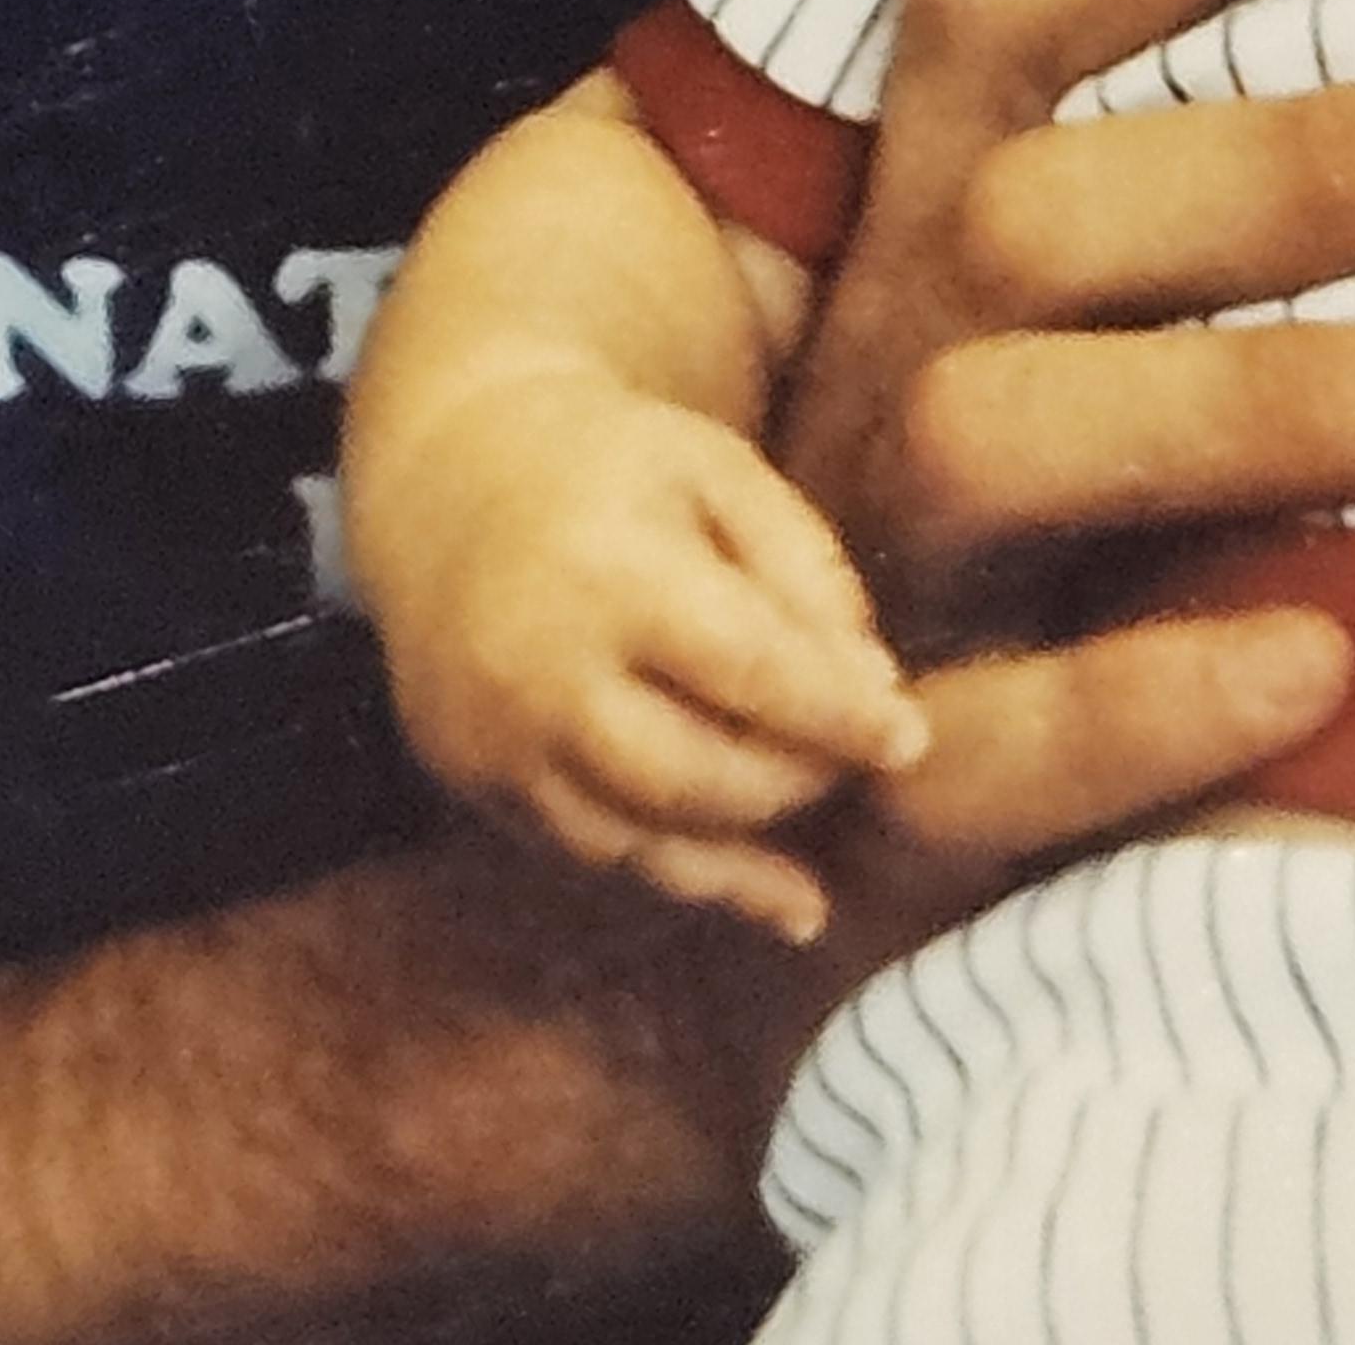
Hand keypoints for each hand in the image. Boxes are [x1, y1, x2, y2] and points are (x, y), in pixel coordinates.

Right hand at [362, 367, 925, 947]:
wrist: (443, 480)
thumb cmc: (608, 462)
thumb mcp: (713, 467)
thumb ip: (801, 566)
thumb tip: (874, 686)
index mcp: (610, 572)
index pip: (746, 666)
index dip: (838, 714)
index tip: (911, 737)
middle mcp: (543, 673)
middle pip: (696, 775)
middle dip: (797, 779)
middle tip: (857, 755)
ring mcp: (500, 743)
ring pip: (645, 840)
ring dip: (751, 848)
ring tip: (822, 826)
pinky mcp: (476, 787)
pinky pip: (597, 857)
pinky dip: (691, 878)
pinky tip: (775, 892)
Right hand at [775, 0, 1354, 894]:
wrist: (808, 830)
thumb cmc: (1048, 530)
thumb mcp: (1083, 328)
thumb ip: (1218, 190)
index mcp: (925, 234)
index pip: (1000, 11)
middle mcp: (887, 370)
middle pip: (1029, 212)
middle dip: (1289, 168)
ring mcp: (876, 581)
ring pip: (1001, 435)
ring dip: (1252, 395)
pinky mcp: (892, 804)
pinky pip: (990, 750)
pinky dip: (1149, 702)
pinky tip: (1326, 661)